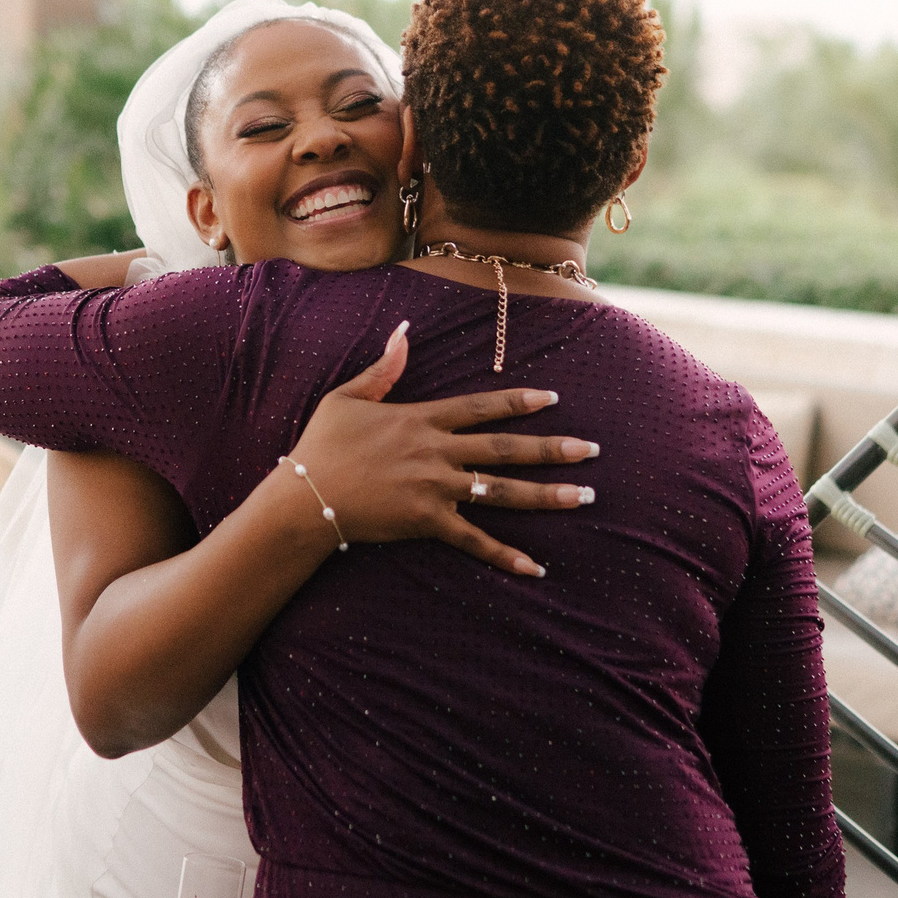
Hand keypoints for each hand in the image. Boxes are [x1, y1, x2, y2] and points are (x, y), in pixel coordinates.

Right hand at [287, 322, 600, 574]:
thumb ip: (383, 367)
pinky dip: (505, 555)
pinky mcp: (426, 521)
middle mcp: (436, 452)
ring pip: (501, 491)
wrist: (304, 497)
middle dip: (552, 449)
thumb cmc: (321, 446)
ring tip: (583, 495)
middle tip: (593, 450)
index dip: (518, 402)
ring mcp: (434, 488)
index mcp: (421, 419)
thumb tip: (404, 330)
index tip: (553, 400)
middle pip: (505, 448)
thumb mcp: (347, 398)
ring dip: (546, 494)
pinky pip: (474, 540)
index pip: (481, 407)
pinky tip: (536, 567)